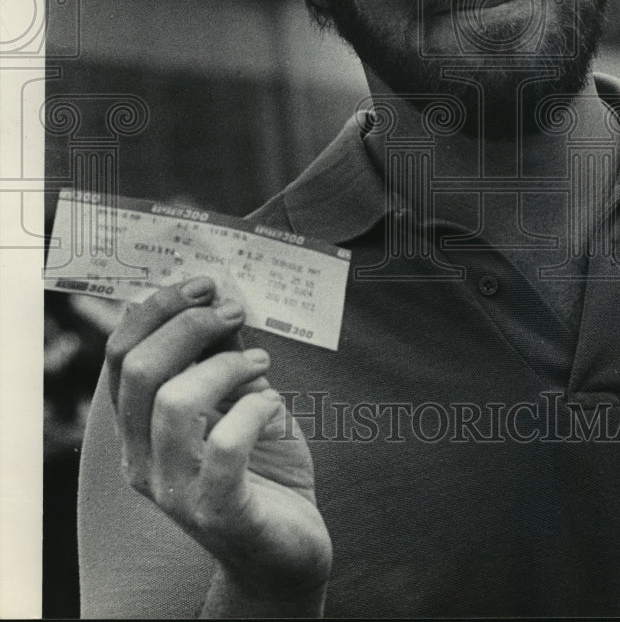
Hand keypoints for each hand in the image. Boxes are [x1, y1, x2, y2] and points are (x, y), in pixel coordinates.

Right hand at [105, 277, 332, 608]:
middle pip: (139, 371)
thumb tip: (219, 302)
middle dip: (188, 325)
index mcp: (139, 427)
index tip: (201, 284)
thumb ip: (220, 359)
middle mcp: (143, 460)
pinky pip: (225, 449)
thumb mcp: (236, 400)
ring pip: (175, 404)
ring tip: (260, 362)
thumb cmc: (260, 465)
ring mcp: (177, 490)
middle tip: (233, 310)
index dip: (156, 309)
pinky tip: (272, 406)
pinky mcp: (219, 512)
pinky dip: (254, 410)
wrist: (285, 550)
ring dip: (224, 366)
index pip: (120, 356)